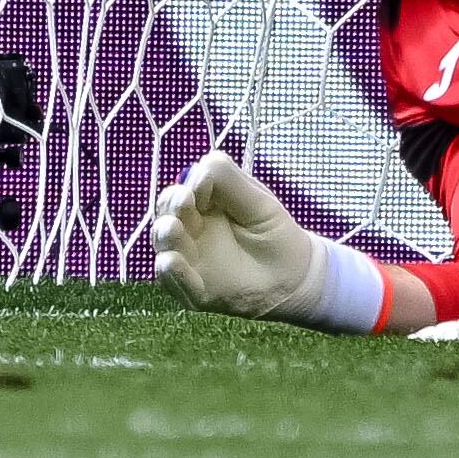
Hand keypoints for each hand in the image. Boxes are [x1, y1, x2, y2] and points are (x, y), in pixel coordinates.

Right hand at [149, 151, 374, 327]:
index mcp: (203, 205)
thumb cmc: (274, 233)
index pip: (184, 189)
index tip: (202, 181)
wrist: (293, 276)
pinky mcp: (194, 290)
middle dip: (171, 204)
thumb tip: (200, 167)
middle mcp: (189, 230)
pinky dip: (171, 273)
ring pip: (165, 246)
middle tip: (184, 199)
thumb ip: (231, 183)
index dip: (190, 184)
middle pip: (167, 214)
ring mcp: (189, 260)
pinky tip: (169, 261)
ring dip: (164, 235)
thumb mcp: (259, 203)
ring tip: (172, 227)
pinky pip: (176, 282)